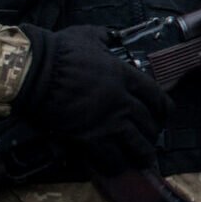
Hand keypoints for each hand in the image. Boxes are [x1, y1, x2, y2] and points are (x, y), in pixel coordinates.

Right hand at [11, 25, 170, 175]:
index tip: (164, 115)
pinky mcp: (89, 137)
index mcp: (125, 75)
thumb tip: (110, 34)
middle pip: (148, 122)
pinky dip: (116, 164)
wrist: (36, 72)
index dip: (164, 109)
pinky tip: (118, 167)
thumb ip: (104, 37)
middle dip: (153, 132)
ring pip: (136, 143)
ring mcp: (108, 121)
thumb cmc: (60, 52)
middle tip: (152, 138)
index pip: (156, 96)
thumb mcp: (88, 36)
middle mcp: (122, 101)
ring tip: (145, 159)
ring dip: (142, 152)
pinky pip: (110, 156)